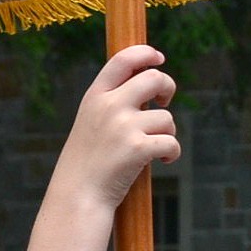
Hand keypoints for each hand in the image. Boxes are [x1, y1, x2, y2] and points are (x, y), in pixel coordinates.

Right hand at [50, 45, 179, 214]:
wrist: (78, 196)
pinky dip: (172, 152)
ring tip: (155, 148)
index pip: (122, 60)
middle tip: (165, 101)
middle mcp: (109, 106)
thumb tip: (148, 84)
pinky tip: (164, 160)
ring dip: (167, 132)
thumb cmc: (86, 163)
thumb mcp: (90, 123)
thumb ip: (112, 102)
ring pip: (166, 118)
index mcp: (95, 97)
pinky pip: (171, 143)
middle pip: (153, 78)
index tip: (158, 58)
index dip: (145, 53)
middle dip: (167, 86)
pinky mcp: (139, 149)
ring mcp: (124, 127)